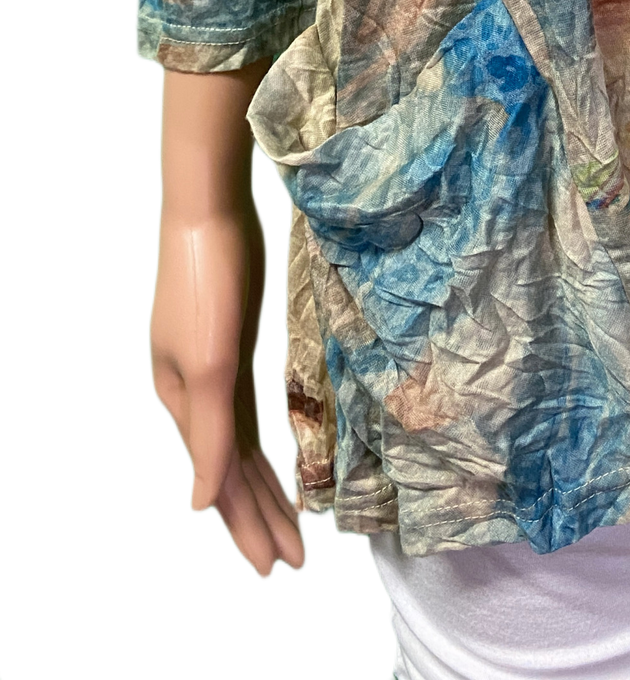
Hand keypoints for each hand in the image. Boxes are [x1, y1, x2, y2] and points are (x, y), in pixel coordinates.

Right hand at [148, 62, 307, 579]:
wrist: (210, 212)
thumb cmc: (207, 285)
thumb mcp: (210, 366)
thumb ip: (208, 437)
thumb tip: (197, 510)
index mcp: (184, 406)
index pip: (219, 486)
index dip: (248, 529)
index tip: (278, 568)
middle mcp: (194, 397)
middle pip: (230, 475)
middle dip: (259, 521)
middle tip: (292, 565)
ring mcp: (212, 372)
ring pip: (241, 449)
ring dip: (265, 491)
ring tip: (294, 530)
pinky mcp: (233, 346)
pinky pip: (246, 417)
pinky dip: (261, 449)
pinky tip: (277, 464)